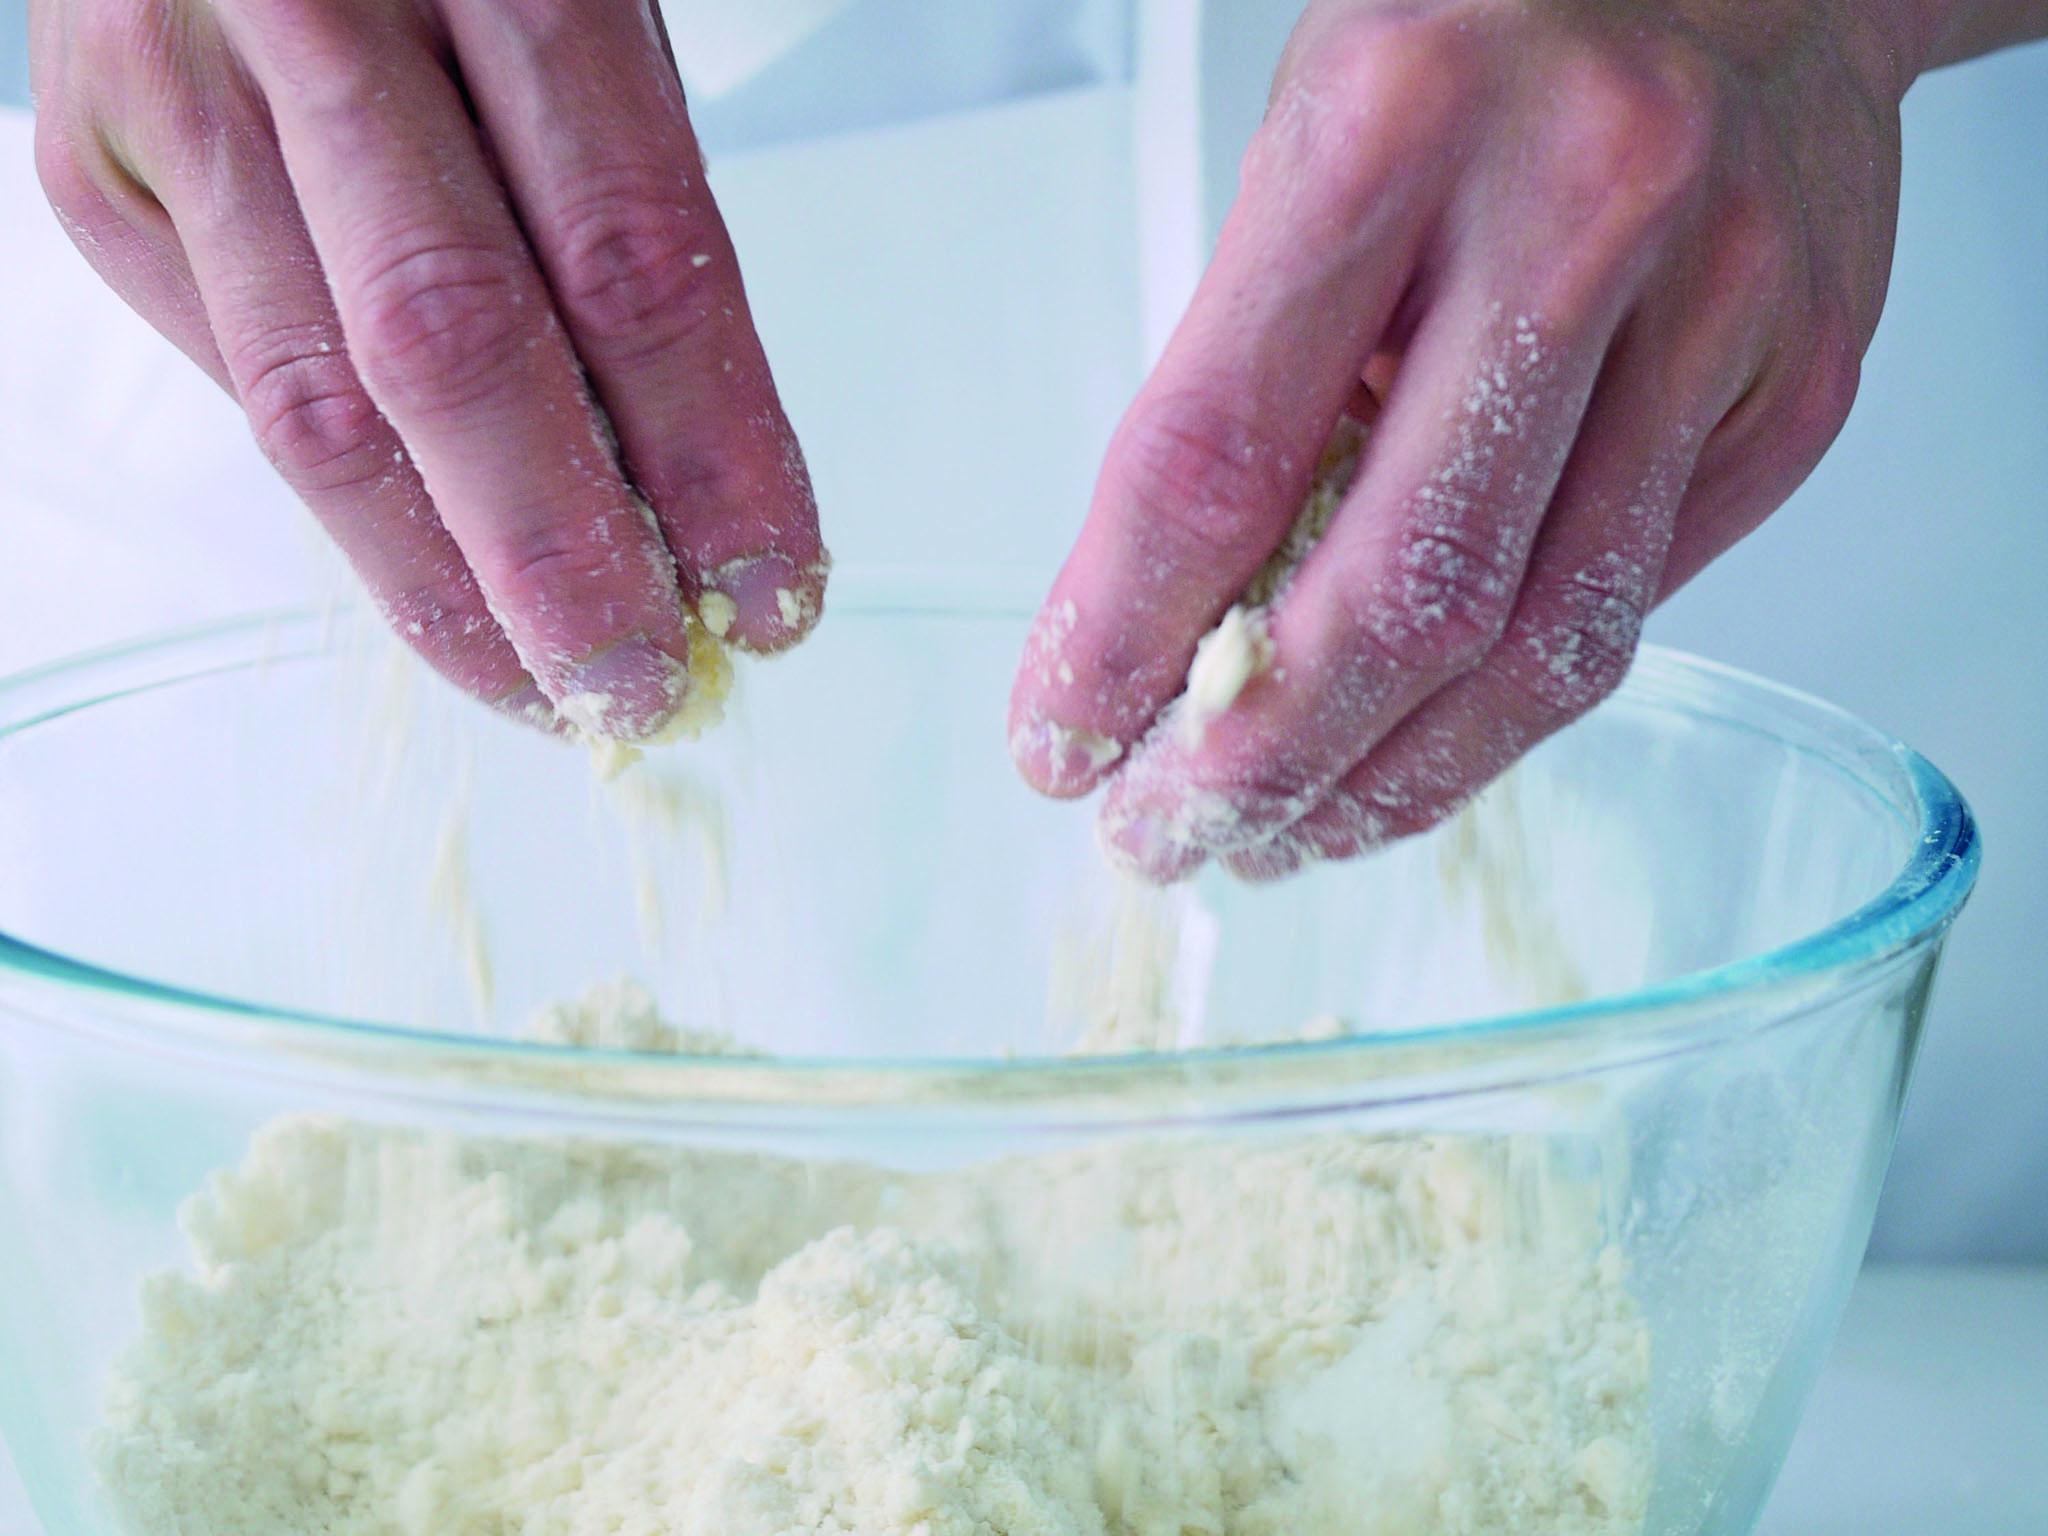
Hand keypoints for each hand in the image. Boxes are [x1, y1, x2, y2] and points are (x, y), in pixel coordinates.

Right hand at [30, 0, 825, 740]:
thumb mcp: (591, 15)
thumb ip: (626, 223)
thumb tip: (689, 499)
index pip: (632, 264)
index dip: (714, 461)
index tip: (773, 590)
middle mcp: (318, 15)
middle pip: (454, 354)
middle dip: (568, 567)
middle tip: (649, 684)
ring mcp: (179, 90)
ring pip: (316, 412)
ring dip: (448, 588)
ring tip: (547, 682)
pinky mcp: (95, 168)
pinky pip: (238, 387)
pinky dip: (357, 504)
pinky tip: (438, 562)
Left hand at [1010, 0, 1942, 879]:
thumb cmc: (1494, 39)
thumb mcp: (1312, 148)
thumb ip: (1249, 374)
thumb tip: (1169, 624)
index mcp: (1391, 125)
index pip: (1209, 455)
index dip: (1116, 638)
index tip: (1061, 741)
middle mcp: (1575, 211)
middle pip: (1402, 596)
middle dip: (1259, 764)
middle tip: (1169, 833)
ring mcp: (1715, 308)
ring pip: (1544, 644)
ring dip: (1390, 782)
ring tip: (1290, 831)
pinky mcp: (1800, 392)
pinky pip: (1634, 607)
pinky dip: (1506, 708)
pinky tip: (1423, 739)